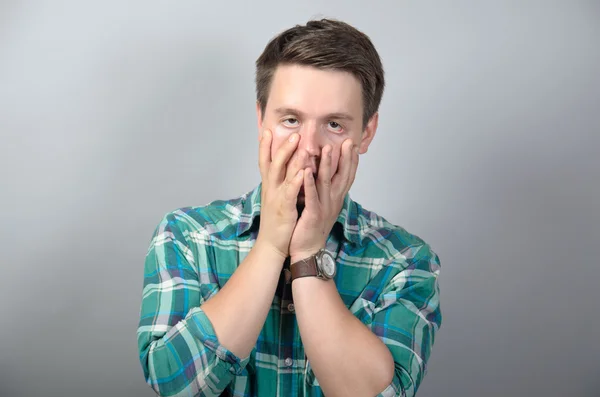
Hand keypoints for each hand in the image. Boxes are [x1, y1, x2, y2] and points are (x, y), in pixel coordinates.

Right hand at [256, 129, 305, 259]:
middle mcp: (271, 188)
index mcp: (269, 185)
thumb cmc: (277, 221)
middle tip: (294, 132)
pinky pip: (290, 191)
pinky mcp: (284, 208)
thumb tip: (286, 170)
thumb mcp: (276, 198)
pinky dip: (297, 180)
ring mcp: (276, 197)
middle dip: (283, 146)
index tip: (267, 130)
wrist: (272, 244)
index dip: (265, 146)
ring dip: (291, 157)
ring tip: (300, 143)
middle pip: (274, 162)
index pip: (265, 161)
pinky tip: (305, 171)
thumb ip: (280, 183)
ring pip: (282, 173)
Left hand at [289, 139, 358, 262]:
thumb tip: (328, 175)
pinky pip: (312, 196)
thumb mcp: (323, 205)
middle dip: (345, 158)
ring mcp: (324, 207)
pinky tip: (306, 171)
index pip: (346, 176)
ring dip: (327, 165)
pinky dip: (309, 183)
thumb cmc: (312, 226)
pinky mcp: (313, 215)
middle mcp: (333, 201)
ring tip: (328, 148)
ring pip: (327, 182)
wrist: (307, 250)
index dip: (351, 160)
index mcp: (336, 198)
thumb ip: (325, 190)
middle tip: (347, 141)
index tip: (352, 144)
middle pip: (342, 176)